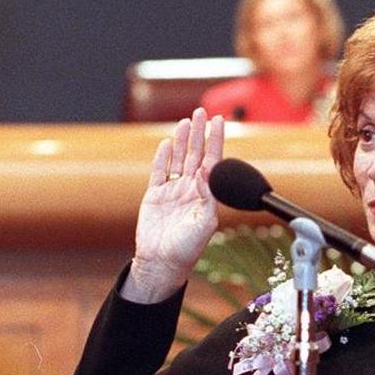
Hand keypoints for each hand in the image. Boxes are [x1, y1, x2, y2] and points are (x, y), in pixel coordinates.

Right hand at [121, 108, 224, 302]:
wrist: (161, 263)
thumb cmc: (187, 249)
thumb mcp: (205, 224)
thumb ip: (209, 197)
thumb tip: (208, 171)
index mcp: (206, 195)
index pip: (213, 161)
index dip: (216, 140)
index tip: (219, 121)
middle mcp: (190, 189)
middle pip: (196, 154)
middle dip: (199, 133)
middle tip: (201, 111)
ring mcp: (172, 191)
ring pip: (178, 159)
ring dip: (182, 140)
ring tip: (186, 121)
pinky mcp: (154, 195)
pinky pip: (159, 171)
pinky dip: (162, 157)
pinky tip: (167, 143)